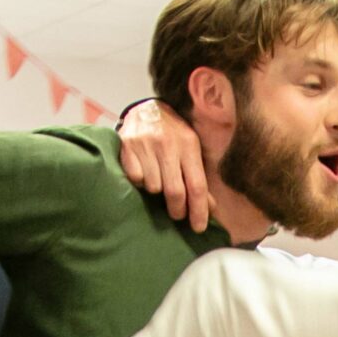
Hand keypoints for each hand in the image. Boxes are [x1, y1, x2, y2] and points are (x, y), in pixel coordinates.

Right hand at [117, 99, 212, 232]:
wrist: (146, 109)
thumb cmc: (173, 135)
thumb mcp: (190, 150)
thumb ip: (198, 178)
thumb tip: (211, 209)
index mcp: (189, 144)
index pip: (197, 185)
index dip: (199, 210)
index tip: (198, 227)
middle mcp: (167, 143)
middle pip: (175, 191)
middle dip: (178, 209)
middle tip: (177, 214)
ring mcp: (146, 144)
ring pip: (153, 187)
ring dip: (156, 191)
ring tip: (158, 180)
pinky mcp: (127, 146)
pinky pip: (135, 179)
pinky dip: (140, 181)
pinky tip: (143, 171)